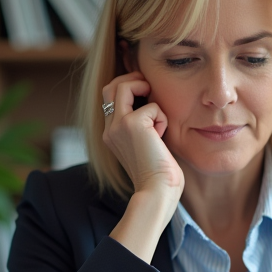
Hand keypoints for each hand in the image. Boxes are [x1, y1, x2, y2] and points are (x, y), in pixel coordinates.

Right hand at [101, 72, 183, 198]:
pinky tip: (162, 137)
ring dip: (144, 91)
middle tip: (150, 88)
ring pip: (124, 86)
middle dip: (132, 80)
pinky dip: (162, 118)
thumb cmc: (158, 175)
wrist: (157, 192)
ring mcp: (118, 125)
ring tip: (157, 114)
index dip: (127, 89)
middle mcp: (109, 129)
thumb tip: (153, 106)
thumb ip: (143, 128)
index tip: (146, 92)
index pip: (110, 99)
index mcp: (111, 135)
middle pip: (111, 87)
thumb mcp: (146, 146)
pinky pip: (152, 106)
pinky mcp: (132, 124)